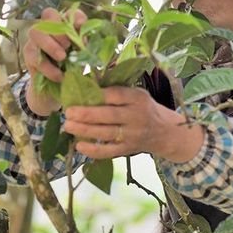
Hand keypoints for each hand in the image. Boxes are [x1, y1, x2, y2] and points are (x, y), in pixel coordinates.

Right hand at [24, 7, 86, 115]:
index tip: (81, 26)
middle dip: (59, 30)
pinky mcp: (29, 55)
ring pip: (36, 31)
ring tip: (62, 58)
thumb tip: (85, 41)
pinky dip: (48, 67)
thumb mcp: (83, 58)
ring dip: (50, 44)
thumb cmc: (74, 69)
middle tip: (68, 46)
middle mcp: (50, 27)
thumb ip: (85, 48)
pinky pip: (34, 56)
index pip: (71, 13)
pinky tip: (59, 75)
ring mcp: (36, 40)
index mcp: (67, 26)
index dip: (77, 17)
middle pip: (48, 14)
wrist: (58, 91)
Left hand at [63, 86, 204, 162]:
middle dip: (87, 114)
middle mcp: (136, 117)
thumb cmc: (144, 108)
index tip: (82, 91)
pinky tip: (79, 145)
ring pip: (106, 133)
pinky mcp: (128, 150)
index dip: (99, 94)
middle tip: (68, 112)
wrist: (164, 133)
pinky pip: (108, 152)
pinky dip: (93, 150)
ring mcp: (132, 135)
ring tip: (68, 126)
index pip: (118, 95)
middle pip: (110, 115)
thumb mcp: (137, 94)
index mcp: (138, 99)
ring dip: (85, 130)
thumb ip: (117, 89)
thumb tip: (88, 81)